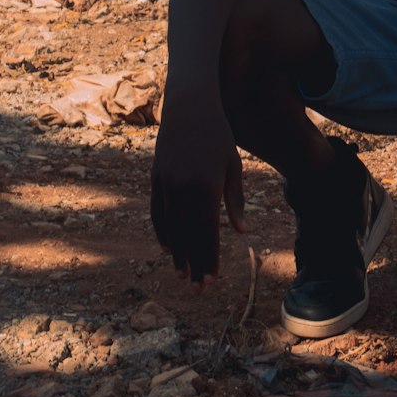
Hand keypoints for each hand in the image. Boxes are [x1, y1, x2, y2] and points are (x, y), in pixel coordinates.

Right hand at [150, 103, 245, 284]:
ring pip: (170, 227)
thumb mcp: (233, 165)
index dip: (209, 258)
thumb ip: (235, 199)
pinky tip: (167, 248)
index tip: (212, 281)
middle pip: (188, 235)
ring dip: (177, 253)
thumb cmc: (218, 135)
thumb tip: (241, 231)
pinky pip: (157, 211)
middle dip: (194, 264)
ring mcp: (166, 184)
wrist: (189, 107)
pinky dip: (162, 232)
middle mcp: (182, 189)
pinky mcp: (156, 178)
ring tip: (182, 275)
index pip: (207, 232)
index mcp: (205, 187)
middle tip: (198, 289)